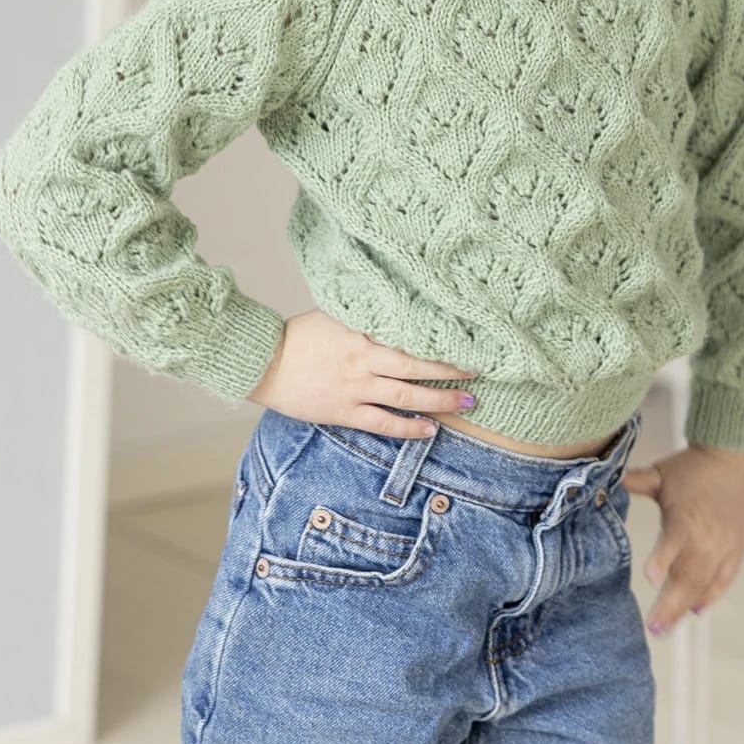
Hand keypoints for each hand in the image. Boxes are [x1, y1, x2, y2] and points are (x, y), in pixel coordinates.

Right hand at [246, 307, 479, 438]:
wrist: (265, 362)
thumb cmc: (300, 335)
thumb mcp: (336, 316)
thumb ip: (368, 319)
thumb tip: (400, 313)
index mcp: (363, 333)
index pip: (411, 338)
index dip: (441, 342)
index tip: (468, 342)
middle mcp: (364, 360)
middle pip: (417, 367)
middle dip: (450, 372)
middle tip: (478, 374)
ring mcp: (355, 388)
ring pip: (405, 397)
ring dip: (438, 400)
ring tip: (465, 403)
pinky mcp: (344, 411)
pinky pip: (382, 423)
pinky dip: (408, 428)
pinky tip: (430, 430)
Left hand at [623, 443, 743, 635]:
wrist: (731, 458)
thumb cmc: (691, 467)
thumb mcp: (660, 474)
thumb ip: (635, 481)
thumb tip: (607, 478)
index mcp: (685, 517)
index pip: (673, 542)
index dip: (662, 559)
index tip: (650, 578)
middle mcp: (707, 536)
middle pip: (687, 577)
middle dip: (670, 605)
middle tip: (653, 627)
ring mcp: (724, 546)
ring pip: (704, 585)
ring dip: (685, 607)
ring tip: (666, 628)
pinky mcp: (736, 550)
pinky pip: (723, 580)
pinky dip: (710, 596)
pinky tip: (696, 611)